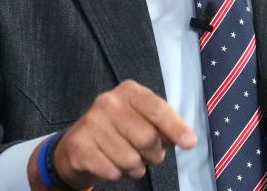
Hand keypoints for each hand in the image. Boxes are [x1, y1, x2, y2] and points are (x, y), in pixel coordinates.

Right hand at [28, 80, 196, 188]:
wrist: (76, 148)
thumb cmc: (118, 133)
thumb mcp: (142, 122)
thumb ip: (165, 127)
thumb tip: (188, 139)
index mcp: (129, 92)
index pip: (157, 109)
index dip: (175, 128)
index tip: (190, 143)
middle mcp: (108, 102)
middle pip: (147, 137)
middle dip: (154, 154)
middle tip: (149, 156)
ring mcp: (91, 122)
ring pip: (130, 159)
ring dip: (135, 168)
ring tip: (128, 161)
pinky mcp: (79, 145)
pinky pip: (112, 171)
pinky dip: (117, 175)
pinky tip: (111, 165)